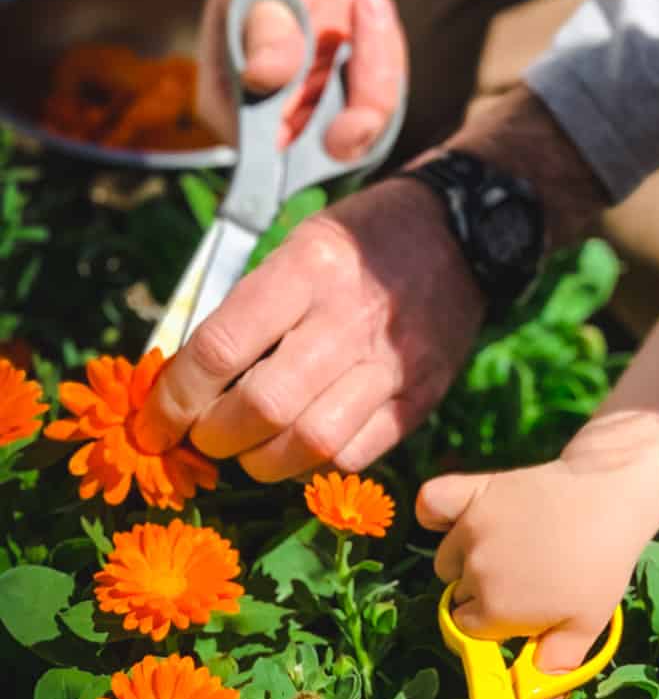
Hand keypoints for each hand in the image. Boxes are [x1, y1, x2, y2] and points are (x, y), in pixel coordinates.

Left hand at [136, 178, 485, 478]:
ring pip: (310, 443)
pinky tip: (299, 446)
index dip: (174, 397)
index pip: (220, 349)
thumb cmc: (363, 240)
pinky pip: (356, 453)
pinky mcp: (420, 396)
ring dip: (261, 461)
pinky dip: (315, 462)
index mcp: (307, 269)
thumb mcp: (297, 244)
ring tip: (248, 450)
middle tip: (204, 435)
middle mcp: (348, 318)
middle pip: (262, 407)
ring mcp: (391, 363)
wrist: (462, 236)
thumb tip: (187, 380)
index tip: (156, 421)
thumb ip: (248, 308)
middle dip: (214, 437)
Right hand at [197, 0, 404, 159]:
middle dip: (364, 101)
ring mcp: (313, 115)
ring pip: (368, 123)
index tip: (350, 120)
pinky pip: (385, 96)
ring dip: (379, 60)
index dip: (310, 153)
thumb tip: (265, 75)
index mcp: (230, 109)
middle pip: (331, 150)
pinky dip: (387, 51)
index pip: (268, 159)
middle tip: (370, 29)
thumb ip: (265, 28)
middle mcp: (272, 124)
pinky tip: (370, 5)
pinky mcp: (347, 99)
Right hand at [417, 412, 658, 671]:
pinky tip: (462, 518)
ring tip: (511, 547)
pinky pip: (430, 504)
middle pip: (459, 594)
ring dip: (467, 557)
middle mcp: (474, 572)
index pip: (470, 630)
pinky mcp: (473, 490)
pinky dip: (438, 513)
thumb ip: (554, 668)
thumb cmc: (602, 566)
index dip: (495, 623)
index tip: (521, 609)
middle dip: (484, 593)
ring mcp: (469, 528)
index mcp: (494, 611)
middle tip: (526, 576)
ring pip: (448, 556)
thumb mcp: (586, 626)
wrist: (611, 497)